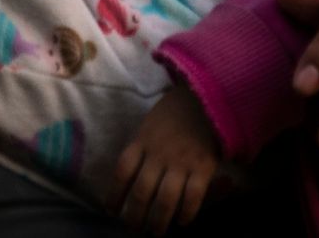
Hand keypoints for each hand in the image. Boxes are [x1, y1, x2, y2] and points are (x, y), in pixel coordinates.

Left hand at [115, 85, 223, 233]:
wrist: (207, 95)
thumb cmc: (176, 111)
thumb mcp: (150, 123)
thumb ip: (142, 147)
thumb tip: (130, 175)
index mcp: (142, 141)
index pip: (122, 172)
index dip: (114, 194)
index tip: (111, 210)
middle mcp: (158, 154)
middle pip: (141, 192)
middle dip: (135, 216)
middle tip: (135, 228)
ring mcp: (181, 161)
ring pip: (165, 199)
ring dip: (159, 220)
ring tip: (157, 232)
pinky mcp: (203, 166)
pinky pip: (193, 196)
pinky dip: (187, 212)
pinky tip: (183, 221)